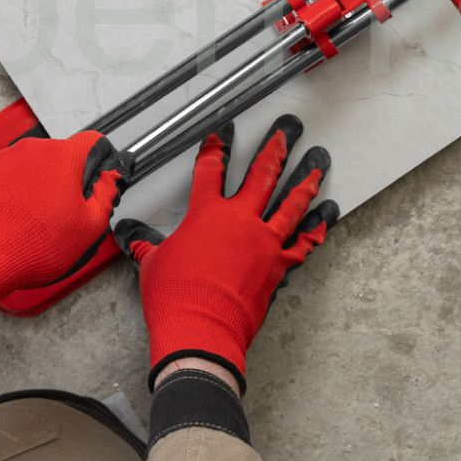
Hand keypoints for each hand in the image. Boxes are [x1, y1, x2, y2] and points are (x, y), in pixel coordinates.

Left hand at [0, 130, 124, 307]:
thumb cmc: (32, 244)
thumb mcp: (89, 227)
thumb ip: (106, 195)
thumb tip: (109, 181)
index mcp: (63, 156)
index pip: (92, 142)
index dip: (99, 161)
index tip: (96, 178)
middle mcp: (32, 150)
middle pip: (60, 156)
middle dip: (65, 179)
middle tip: (64, 211)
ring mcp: (4, 159)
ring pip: (32, 166)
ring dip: (38, 185)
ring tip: (35, 219)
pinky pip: (6, 176)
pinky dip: (13, 192)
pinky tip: (14, 217)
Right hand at [116, 114, 338, 390]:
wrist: (200, 329)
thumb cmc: (175, 298)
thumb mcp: (153, 265)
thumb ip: (147, 247)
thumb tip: (133, 241)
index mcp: (206, 214)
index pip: (210, 171)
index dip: (215, 148)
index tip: (223, 132)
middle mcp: (239, 221)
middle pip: (261, 175)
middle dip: (275, 149)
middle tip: (286, 132)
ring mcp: (263, 242)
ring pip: (291, 203)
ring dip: (305, 180)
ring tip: (317, 163)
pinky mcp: (278, 266)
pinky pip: (303, 243)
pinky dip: (316, 229)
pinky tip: (327, 216)